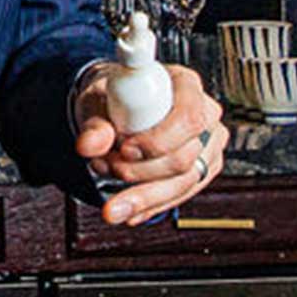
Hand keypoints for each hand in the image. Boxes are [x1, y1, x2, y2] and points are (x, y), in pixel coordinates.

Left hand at [73, 63, 226, 225]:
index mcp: (184, 85)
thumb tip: (88, 145)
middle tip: (106, 167)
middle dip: (140, 172)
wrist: (118, 106)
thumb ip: (95, 125)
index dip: (156, 141)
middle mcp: (205, 114)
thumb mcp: (99, 103)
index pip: (187, 118)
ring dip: (142, 194)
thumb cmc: (116, 97)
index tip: (124, 149)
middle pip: (184, 157)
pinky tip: (129, 210)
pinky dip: (151, 206)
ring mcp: (208, 144)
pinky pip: (181, 196)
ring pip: (184, 182)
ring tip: (111, 196)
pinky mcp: (203, 169)